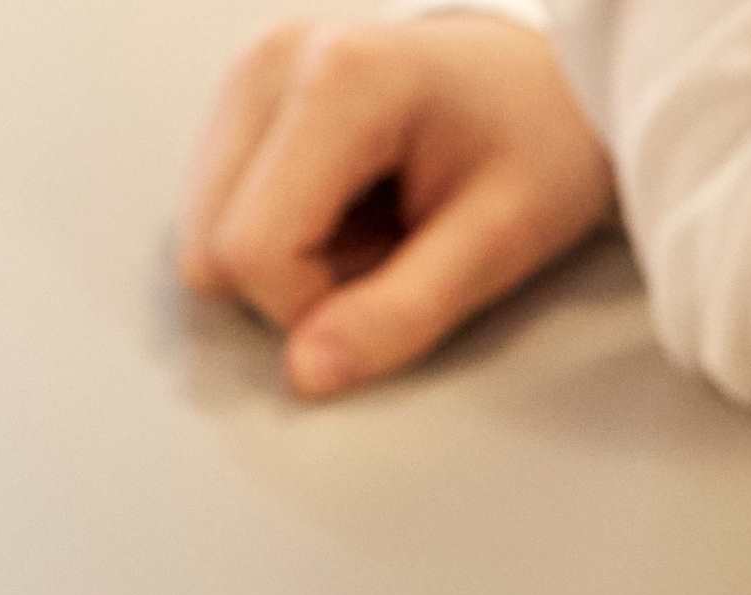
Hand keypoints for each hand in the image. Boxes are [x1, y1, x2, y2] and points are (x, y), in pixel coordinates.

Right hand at [177, 17, 615, 400]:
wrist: (546, 79)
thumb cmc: (540, 142)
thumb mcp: (499, 244)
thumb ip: (401, 313)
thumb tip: (303, 375)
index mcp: (339, 79)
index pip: (252, 251)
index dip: (312, 308)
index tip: (395, 281)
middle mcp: (272, 64)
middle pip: (211, 251)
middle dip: (294, 286)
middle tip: (387, 249)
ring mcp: (248, 77)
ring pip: (204, 239)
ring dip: (284, 262)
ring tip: (370, 221)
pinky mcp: (241, 101)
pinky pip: (219, 213)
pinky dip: (278, 234)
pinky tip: (344, 205)